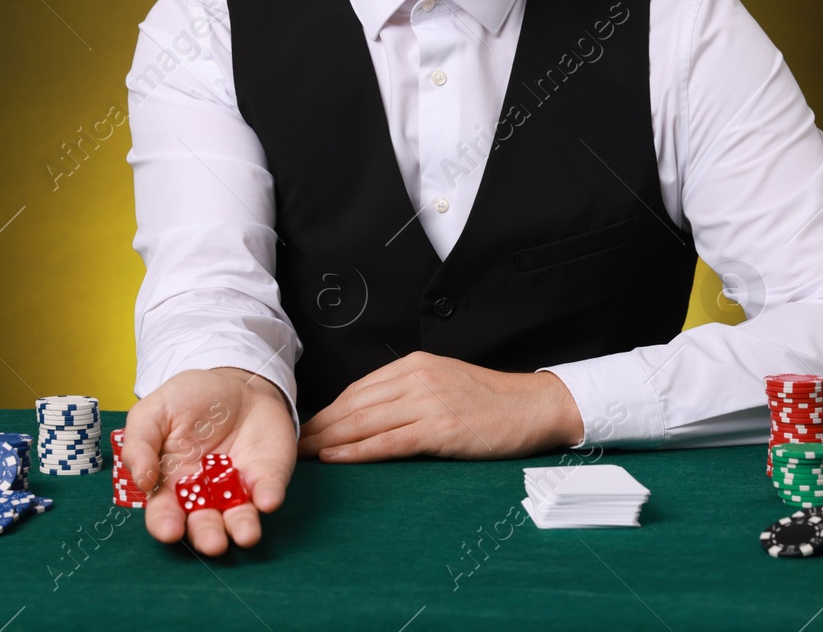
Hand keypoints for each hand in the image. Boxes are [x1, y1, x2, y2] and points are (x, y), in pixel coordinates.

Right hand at [123, 367, 297, 554]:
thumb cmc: (188, 401)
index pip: (164, 514)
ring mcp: (237, 488)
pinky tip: (268, 500)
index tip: (170, 531)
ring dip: (243, 528)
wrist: (235, 383)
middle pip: (204, 525)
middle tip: (214, 544)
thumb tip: (141, 480)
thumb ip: (140, 444)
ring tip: (246, 535)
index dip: (165, 525)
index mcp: (170, 485)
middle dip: (209, 537)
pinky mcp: (267, 475)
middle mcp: (204, 495)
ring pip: (239, 517)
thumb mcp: (153, 413)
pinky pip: (268, 490)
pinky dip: (269, 497)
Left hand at [297, 352, 583, 462]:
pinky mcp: (441, 429)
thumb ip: (408, 392)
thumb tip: (367, 414)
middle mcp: (418, 378)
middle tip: (288, 444)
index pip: (358, 389)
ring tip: (300, 455)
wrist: (534, 406)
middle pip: (354, 405)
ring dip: (326, 440)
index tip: (303, 426)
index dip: (326, 410)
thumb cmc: (490, 401)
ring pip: (364, 422)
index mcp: (416, 365)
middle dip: (317, 426)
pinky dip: (357, 451)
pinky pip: (388, 442)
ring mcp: (429, 402)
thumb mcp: (444, 382)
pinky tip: (335, 458)